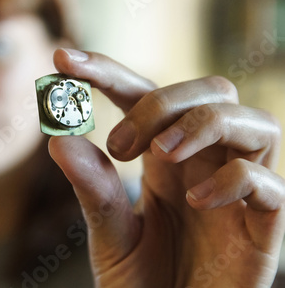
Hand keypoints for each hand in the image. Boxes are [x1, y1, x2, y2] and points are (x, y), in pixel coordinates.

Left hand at [49, 48, 284, 287]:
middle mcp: (204, 161)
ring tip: (159, 155)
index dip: (106, 71)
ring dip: (201, 124)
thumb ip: (92, 189)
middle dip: (162, 102)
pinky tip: (194, 199)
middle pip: (208, 91)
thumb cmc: (141, 280)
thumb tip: (58, 140)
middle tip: (119, 146)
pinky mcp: (262, 226)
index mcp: (163, 156)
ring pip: (252, 120)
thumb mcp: (108, 232)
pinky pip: (267, 183)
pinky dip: (233, 179)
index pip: (143, 93)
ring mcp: (237, 190)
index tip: (63, 58)